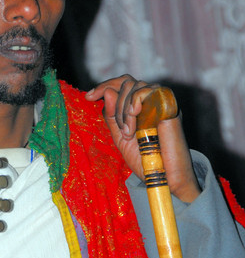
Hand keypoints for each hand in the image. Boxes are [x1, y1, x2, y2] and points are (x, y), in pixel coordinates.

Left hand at [86, 75, 200, 202]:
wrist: (163, 175)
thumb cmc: (144, 158)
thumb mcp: (120, 137)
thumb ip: (112, 116)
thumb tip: (107, 92)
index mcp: (140, 106)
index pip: (122, 83)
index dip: (105, 86)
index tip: (89, 97)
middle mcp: (151, 100)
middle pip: (126, 82)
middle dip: (115, 105)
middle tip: (122, 130)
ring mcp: (161, 101)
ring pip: (135, 85)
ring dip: (124, 109)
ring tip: (129, 132)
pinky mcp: (169, 104)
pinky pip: (147, 91)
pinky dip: (135, 102)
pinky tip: (135, 119)